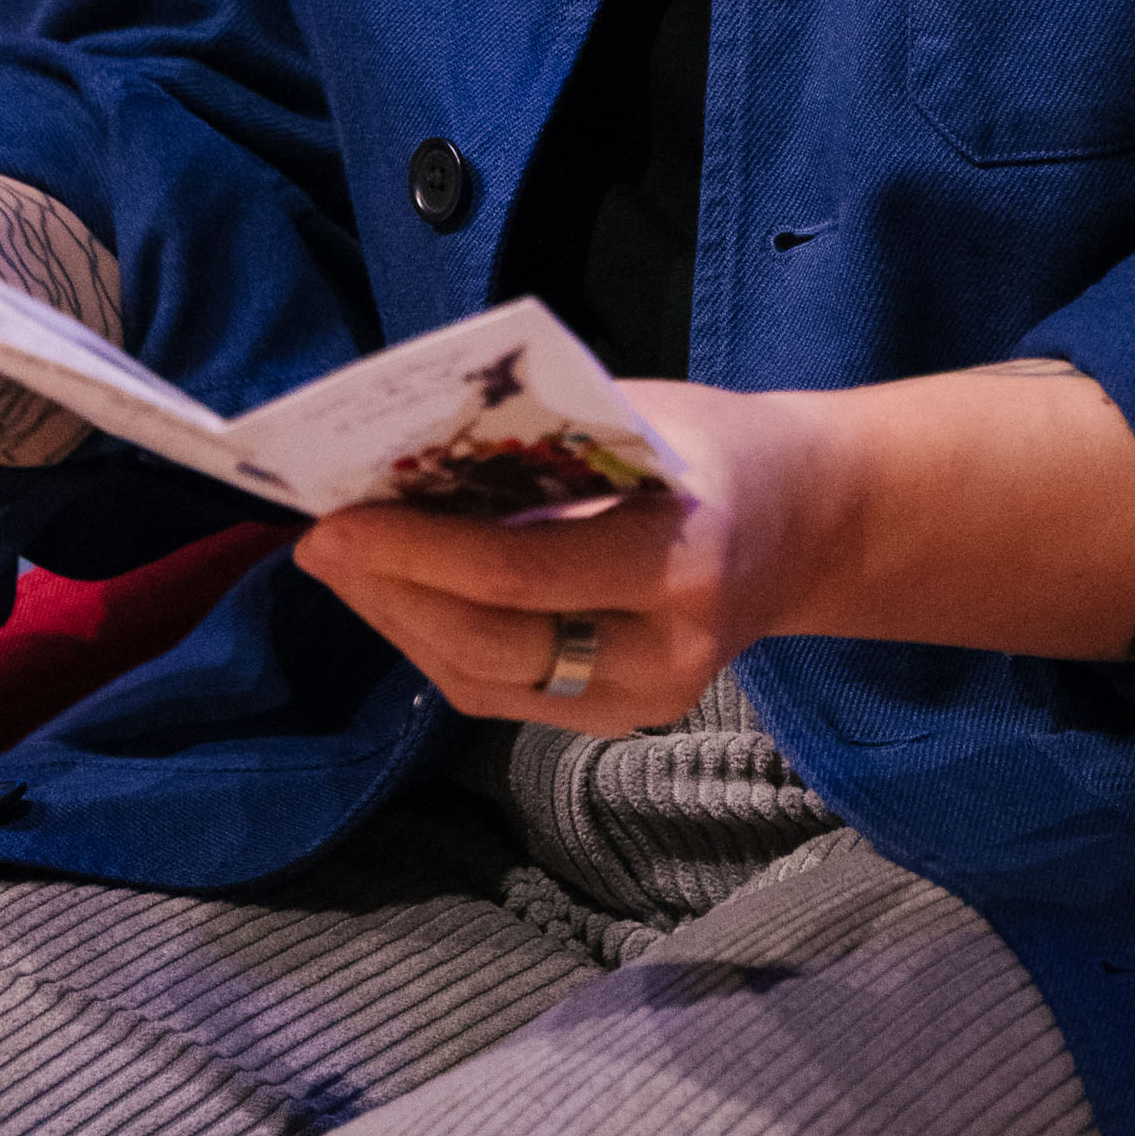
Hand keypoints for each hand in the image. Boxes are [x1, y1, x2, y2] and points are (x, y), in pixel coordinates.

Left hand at [291, 359, 1134, 737]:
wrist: (816, 526)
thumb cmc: (721, 448)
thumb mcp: (645, 417)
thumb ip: (542, 441)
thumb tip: (407, 449)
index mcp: (683, 564)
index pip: (525, 575)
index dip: (420, 551)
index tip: (337, 518)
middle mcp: (665, 654)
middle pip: (494, 645)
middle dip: (391, 594)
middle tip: (318, 542)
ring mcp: (643, 701)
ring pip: (485, 682)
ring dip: (399, 622)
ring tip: (340, 564)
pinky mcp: (618, 718)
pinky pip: (503, 692)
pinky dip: (436, 641)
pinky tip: (394, 593)